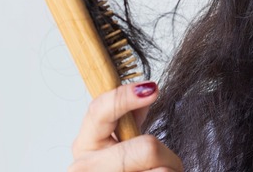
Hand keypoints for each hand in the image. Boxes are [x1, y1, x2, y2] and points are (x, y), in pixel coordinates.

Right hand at [68, 81, 182, 171]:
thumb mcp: (119, 145)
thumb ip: (129, 121)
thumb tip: (146, 88)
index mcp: (85, 146)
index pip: (100, 111)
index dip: (125, 97)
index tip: (153, 88)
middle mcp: (85, 168)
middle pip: (148, 148)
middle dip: (167, 157)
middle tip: (166, 166)